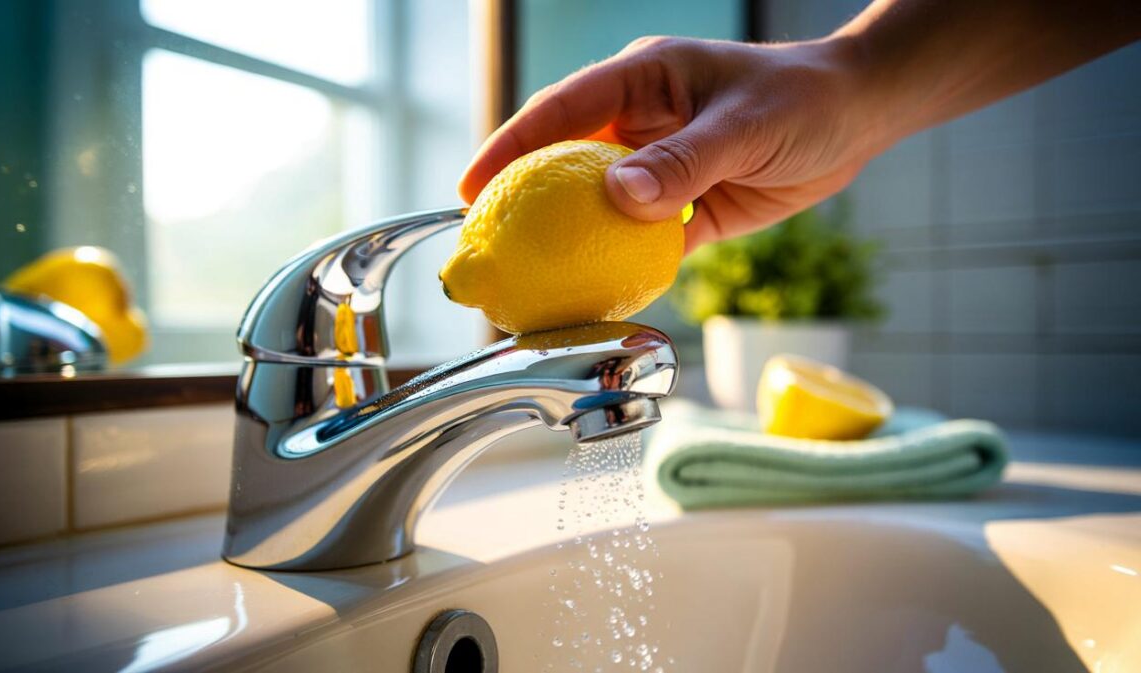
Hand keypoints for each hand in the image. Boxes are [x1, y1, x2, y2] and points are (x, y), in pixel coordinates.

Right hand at [458, 36, 881, 252]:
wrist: (858, 118)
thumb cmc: (803, 99)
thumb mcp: (745, 125)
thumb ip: (684, 161)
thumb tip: (618, 199)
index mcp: (643, 81)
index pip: (561, 111)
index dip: (510, 148)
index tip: (472, 188)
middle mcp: (641, 123)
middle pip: (564, 163)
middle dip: (521, 201)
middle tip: (484, 246)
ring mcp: (660, 166)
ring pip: (598, 207)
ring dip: (566, 242)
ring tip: (528, 281)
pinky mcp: (686, 207)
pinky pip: (642, 240)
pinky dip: (620, 266)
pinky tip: (594, 295)